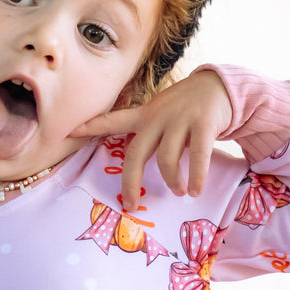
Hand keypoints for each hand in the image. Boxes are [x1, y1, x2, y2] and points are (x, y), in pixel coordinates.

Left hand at [70, 70, 233, 211]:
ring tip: (178, 192)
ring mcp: (180, 119)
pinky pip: (198, 156)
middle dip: (131, 182)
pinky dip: (196, 177)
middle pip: (136, 154)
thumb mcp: (160, 112)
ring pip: (166, 158)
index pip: (113, 120)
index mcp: (145, 115)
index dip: (92, 126)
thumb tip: (135, 166)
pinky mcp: (203, 123)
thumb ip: (147, 133)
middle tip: (131, 204)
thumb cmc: (186, 107)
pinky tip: (194, 191)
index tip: (70, 131)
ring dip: (171, 180)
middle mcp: (158, 117)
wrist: (219, 85)